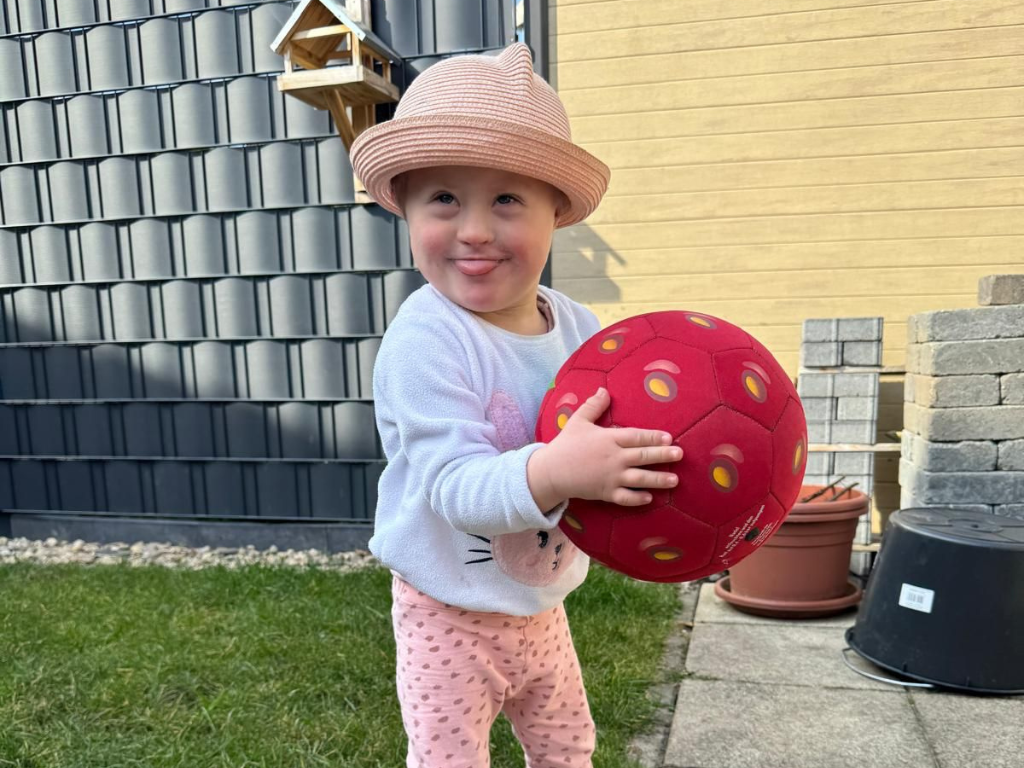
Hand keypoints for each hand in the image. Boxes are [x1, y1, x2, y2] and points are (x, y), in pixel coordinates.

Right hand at [528, 387, 681, 510]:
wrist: (551, 472)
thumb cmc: (566, 445)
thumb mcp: (578, 421)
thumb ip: (594, 406)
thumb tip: (604, 389)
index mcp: (608, 439)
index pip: (635, 437)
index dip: (652, 437)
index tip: (669, 437)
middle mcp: (613, 458)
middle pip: (642, 456)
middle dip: (662, 455)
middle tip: (680, 454)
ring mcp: (610, 477)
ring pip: (639, 479)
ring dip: (658, 479)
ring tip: (674, 480)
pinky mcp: (605, 493)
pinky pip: (625, 497)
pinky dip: (638, 498)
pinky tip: (650, 497)